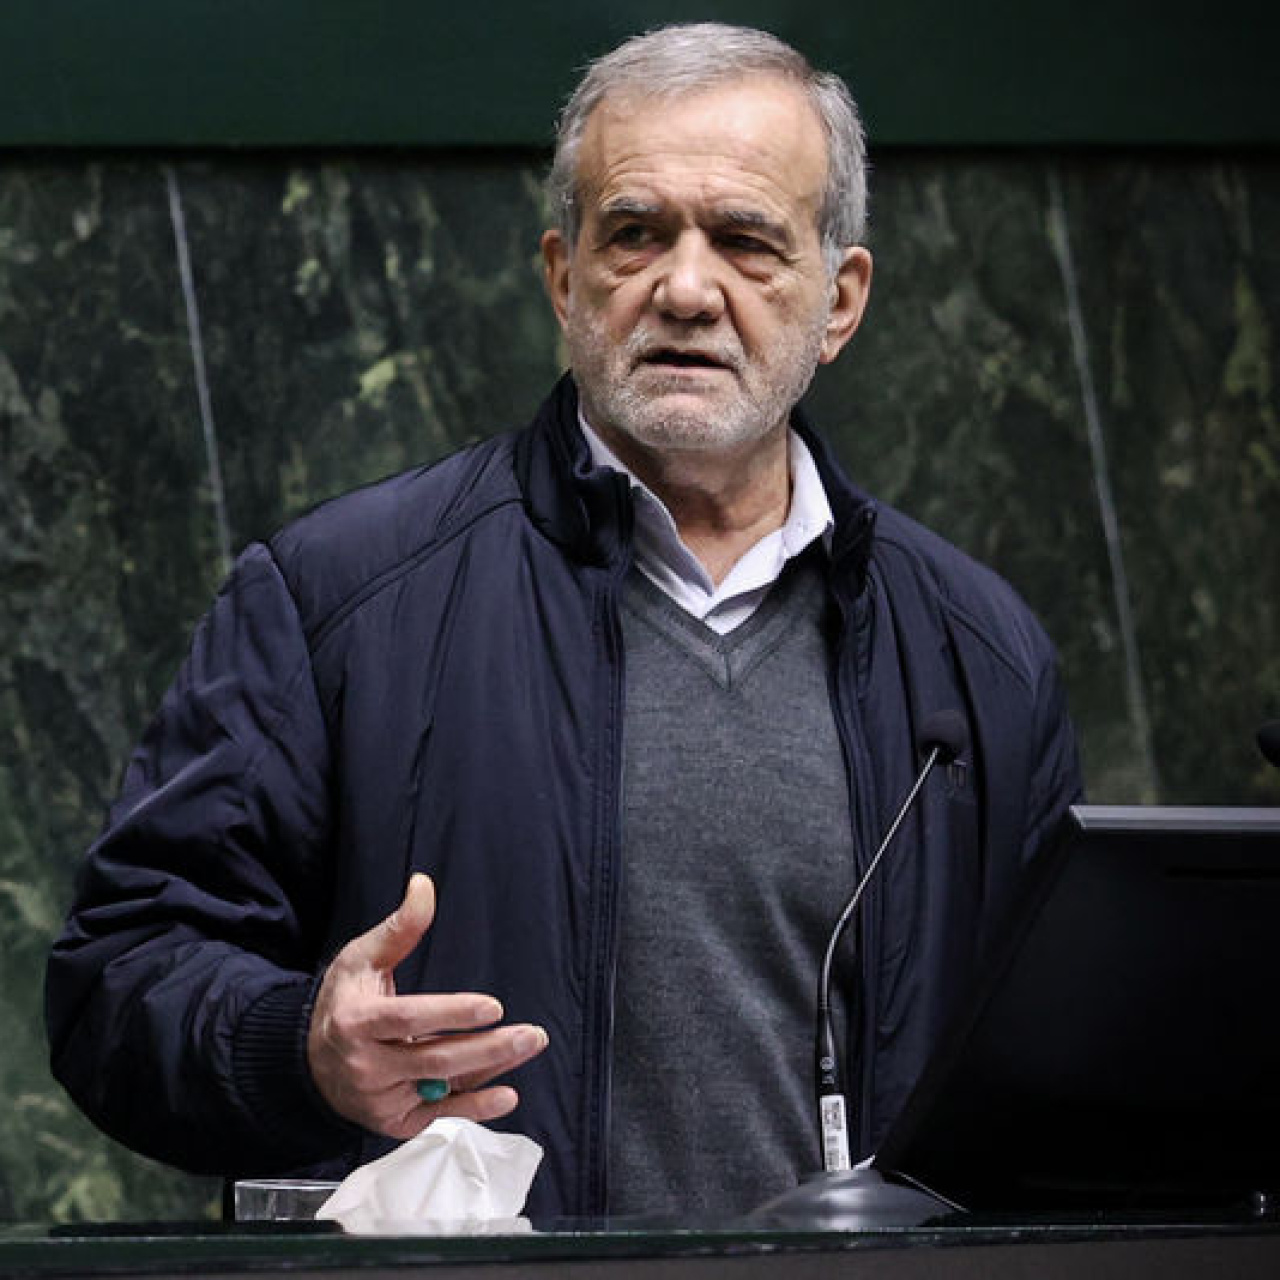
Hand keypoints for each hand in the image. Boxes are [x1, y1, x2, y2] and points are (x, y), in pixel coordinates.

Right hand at [306, 873, 548, 1139]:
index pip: (409, 1019)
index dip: (451, 1014)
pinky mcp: (393, 1122)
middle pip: (435, 1059)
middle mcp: (367, 1066)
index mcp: (357, 1022)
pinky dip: (475, 1107)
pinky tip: (507, 1093)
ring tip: (529, 1046)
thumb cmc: (343, 1003)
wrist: (308, 1063)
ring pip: (444, 1087)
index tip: (492, 1006)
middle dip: (489, 1048)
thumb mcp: (361, 958)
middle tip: (531, 1033)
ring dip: (492, 1068)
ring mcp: (380, 1099)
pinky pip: (440, 1114)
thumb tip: (424, 885)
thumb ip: (399, 927)